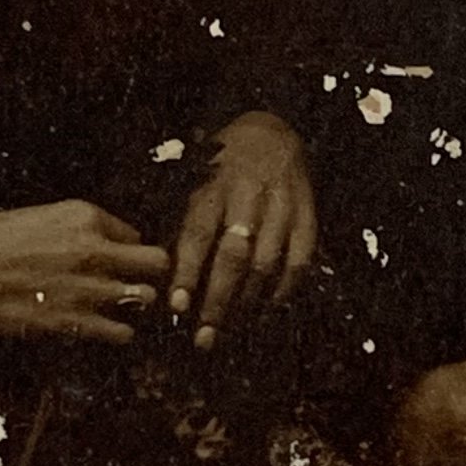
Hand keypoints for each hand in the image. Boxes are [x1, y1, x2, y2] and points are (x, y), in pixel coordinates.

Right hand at [0, 202, 172, 348]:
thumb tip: (98, 239)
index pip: (135, 232)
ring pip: (143, 298)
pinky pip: (119, 331)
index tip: (127, 258)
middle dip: (154, 272)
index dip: (132, 247)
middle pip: (156, 262)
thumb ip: (73, 227)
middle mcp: (94, 249)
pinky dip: (120, 332)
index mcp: (84, 216)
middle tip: (142, 281)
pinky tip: (112, 329)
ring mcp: (85, 288)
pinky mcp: (72, 321)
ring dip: (136, 302)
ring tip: (125, 306)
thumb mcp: (35, 214)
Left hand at [165, 111, 316, 347]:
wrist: (273, 128)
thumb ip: (180, 222)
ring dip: (247, 304)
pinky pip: (299, 262)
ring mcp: (282, 206)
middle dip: (218, 300)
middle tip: (204, 337)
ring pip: (267, 264)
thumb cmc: (221, 164)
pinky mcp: (308, 216)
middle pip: (234, 256)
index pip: (198, 233)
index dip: (187, 271)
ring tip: (230, 330)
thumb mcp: (193, 179)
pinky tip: (266, 310)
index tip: (176, 306)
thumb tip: (158, 273)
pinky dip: (283, 291)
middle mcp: (248, 194)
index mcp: (212, 184)